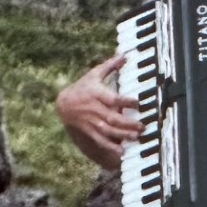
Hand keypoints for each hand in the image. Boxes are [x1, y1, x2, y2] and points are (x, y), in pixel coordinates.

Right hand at [56, 55, 142, 169]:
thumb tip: (124, 55)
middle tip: (142, 126)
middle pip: (113, 118)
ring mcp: (92, 121)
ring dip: (123, 135)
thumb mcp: (94, 74)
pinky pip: (100, 139)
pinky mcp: (90, 130)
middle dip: (128, 123)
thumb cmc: (82, 87)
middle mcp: (95, 109)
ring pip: (109, 130)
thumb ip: (110, 66)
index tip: (139, 103)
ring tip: (136, 137)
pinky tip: (121, 151)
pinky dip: (110, 146)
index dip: (126, 101)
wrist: (64, 103)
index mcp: (98, 94)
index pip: (114, 98)